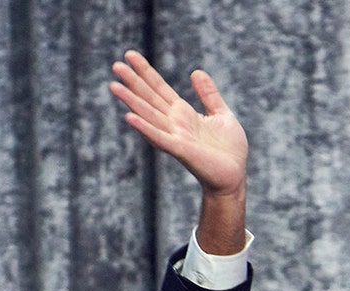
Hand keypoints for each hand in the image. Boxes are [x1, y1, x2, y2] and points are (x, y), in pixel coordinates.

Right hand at [110, 50, 247, 198]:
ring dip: (131, 101)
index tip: (130, 55)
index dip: (146, 72)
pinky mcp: (181, 150)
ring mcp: (175, 136)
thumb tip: (195, 71)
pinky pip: (160, 138)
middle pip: (149, 98)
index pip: (159, 88)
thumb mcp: (222, 114)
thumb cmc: (229, 149)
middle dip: (133, 82)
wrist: (235, 176)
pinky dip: (145, 128)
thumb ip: (208, 95)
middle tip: (115, 65)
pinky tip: (129, 118)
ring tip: (114, 86)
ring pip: (148, 115)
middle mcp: (174, 123)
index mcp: (183, 113)